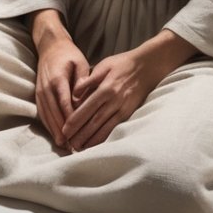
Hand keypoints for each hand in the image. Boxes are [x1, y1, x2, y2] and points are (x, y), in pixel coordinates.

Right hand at [29, 9, 88, 149]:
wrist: (50, 46)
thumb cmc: (69, 55)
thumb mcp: (80, 62)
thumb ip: (82, 81)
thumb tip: (81, 100)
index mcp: (57, 79)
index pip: (64, 103)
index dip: (70, 119)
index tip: (77, 132)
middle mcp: (46, 87)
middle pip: (54, 113)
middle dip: (62, 130)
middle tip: (71, 146)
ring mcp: (40, 92)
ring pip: (46, 115)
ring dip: (54, 131)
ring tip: (63, 146)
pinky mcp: (38, 95)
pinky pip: (42, 113)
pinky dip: (48, 125)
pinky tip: (54, 135)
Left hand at [62, 30, 193, 151]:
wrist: (148, 67)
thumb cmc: (123, 64)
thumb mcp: (103, 65)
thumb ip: (88, 80)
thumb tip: (74, 94)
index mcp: (106, 88)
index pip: (87, 108)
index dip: (75, 121)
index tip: (65, 130)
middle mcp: (115, 101)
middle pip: (94, 122)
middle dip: (80, 135)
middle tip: (68, 144)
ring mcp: (123, 109)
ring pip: (105, 129)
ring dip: (91, 141)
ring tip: (78, 148)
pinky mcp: (129, 114)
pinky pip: (115, 130)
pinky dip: (104, 139)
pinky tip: (95, 145)